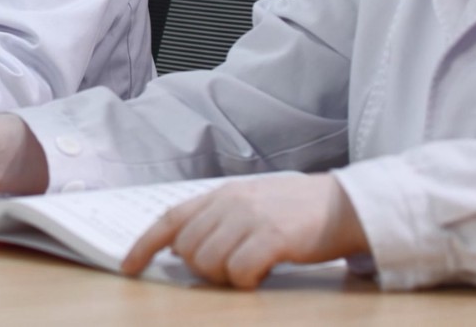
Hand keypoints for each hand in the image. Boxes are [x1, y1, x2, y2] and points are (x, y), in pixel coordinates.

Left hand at [121, 173, 370, 287]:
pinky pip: (239, 271)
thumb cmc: (298, 212)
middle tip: (232, 269)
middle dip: (202, 269)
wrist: (346, 205)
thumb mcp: (251, 205)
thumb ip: (218, 220)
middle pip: (187, 249)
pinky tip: (263, 274)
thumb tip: (184, 248)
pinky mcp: (272, 237)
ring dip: (225, 277)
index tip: (129, 267)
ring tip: (252, 269)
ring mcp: (250, 218)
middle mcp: (229, 203)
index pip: (170, 219)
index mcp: (220, 195)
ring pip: (208, 263)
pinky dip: (246, 280)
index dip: (145, 244)